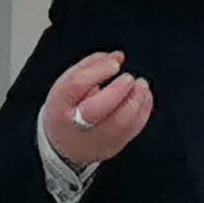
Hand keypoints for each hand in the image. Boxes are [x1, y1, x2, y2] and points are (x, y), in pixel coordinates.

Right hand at [41, 51, 152, 168]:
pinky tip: (144, 97)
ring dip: (135, 101)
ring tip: (141, 85)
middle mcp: (75, 124)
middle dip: (117, 91)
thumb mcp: (67, 84)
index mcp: (60, 103)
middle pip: (95, 110)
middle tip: (129, 78)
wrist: (63, 145)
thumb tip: (117, 56)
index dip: (98, 72)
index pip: (76, 85)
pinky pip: (132, 130)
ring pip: (118, 124)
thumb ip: (91, 66)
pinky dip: (143, 111)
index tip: (114, 64)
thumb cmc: (67, 109)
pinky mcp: (113, 146)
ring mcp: (95, 138)